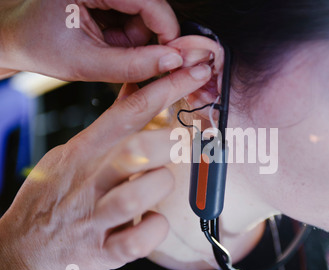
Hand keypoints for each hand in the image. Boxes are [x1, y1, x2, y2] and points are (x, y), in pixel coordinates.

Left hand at [0, 0, 182, 81]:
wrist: (17, 38)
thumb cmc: (40, 47)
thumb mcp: (86, 64)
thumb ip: (133, 66)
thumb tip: (173, 62)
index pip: (150, 1)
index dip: (168, 32)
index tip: (173, 59)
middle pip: (150, 8)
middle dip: (144, 39)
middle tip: (120, 56)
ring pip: (144, 14)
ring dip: (133, 39)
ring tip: (104, 49)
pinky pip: (133, 16)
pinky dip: (125, 35)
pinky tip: (104, 41)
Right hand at [0, 63, 211, 269]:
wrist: (22, 249)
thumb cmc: (55, 198)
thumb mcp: (72, 152)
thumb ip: (109, 126)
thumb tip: (139, 91)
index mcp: (84, 152)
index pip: (128, 112)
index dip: (166, 90)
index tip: (193, 76)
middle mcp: (88, 182)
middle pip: (134, 150)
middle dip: (169, 142)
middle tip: (185, 142)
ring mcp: (93, 218)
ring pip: (134, 196)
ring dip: (160, 186)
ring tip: (160, 184)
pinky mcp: (100, 252)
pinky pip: (135, 242)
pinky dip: (154, 230)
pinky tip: (154, 221)